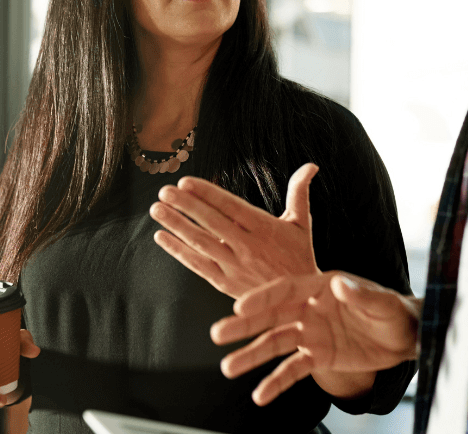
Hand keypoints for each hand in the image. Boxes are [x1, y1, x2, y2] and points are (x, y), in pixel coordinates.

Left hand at [150, 163, 321, 298]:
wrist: (299, 302)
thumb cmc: (300, 257)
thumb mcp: (302, 223)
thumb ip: (300, 192)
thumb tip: (311, 165)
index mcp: (264, 228)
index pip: (230, 206)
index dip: (207, 193)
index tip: (185, 182)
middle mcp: (247, 246)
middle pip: (211, 222)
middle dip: (185, 205)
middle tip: (164, 191)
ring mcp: (234, 266)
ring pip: (200, 242)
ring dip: (176, 225)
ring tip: (157, 209)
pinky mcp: (225, 283)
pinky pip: (197, 265)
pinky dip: (178, 251)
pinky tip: (162, 237)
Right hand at [211, 271, 420, 405]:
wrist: (406, 336)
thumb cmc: (393, 311)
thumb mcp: (380, 301)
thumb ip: (360, 293)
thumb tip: (339, 285)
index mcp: (320, 287)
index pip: (285, 291)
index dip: (263, 298)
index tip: (240, 307)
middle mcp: (309, 309)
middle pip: (271, 317)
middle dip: (244, 326)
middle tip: (218, 334)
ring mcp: (311, 333)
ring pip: (275, 344)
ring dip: (252, 356)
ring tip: (228, 367)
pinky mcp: (318, 356)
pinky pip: (293, 370)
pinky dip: (276, 382)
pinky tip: (260, 395)